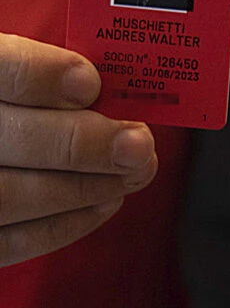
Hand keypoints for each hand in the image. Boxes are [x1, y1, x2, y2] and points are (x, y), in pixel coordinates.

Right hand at [0, 33, 156, 266]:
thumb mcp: (26, 66)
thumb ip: (54, 71)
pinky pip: (10, 241)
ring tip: (135, 171)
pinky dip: (65, 223)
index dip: (38, 75)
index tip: (90, 83)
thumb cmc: (20, 100)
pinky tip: (107, 200)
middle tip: (138, 143)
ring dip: (85, 187)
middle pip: (5, 138)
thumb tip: (106, 86)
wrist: (3, 134)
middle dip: (81, 143)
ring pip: (8, 196)